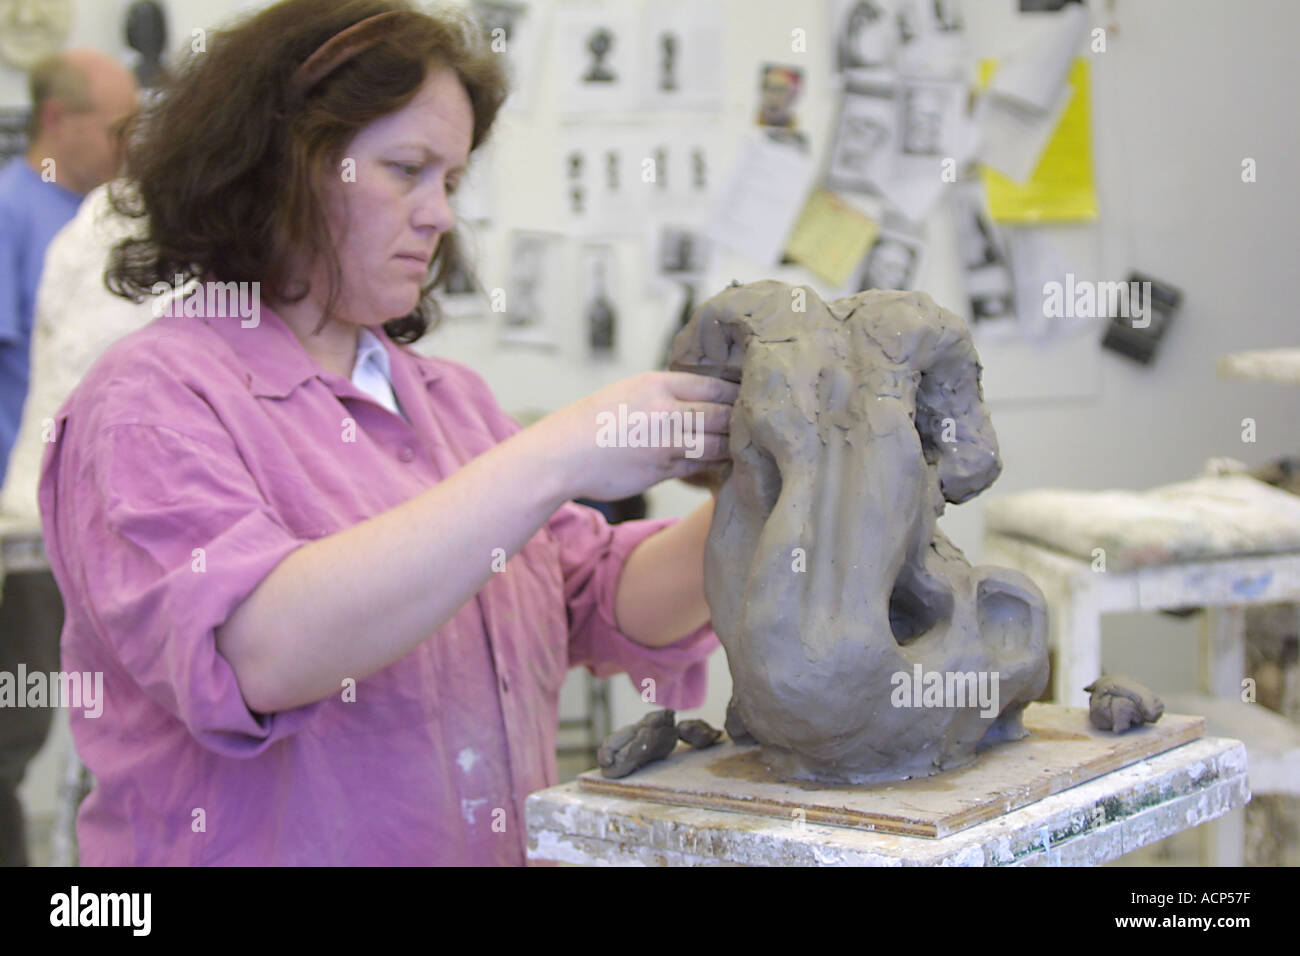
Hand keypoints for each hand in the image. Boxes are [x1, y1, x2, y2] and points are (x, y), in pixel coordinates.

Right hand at [531, 371, 737, 500]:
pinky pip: (702, 466)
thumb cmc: (594, 422)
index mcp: (658, 385)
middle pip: (723, 414)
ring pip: (718, 443)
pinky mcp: (662, 471)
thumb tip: (705, 399)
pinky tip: (726, 463)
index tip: (752, 396)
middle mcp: (666, 412)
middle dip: (743, 419)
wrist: (562, 455)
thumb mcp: (630, 392)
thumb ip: (667, 394)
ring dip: (735, 444)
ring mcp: (666, 443)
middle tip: (761, 422)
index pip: (715, 385)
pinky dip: (717, 464)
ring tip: (749, 443)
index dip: (737, 392)